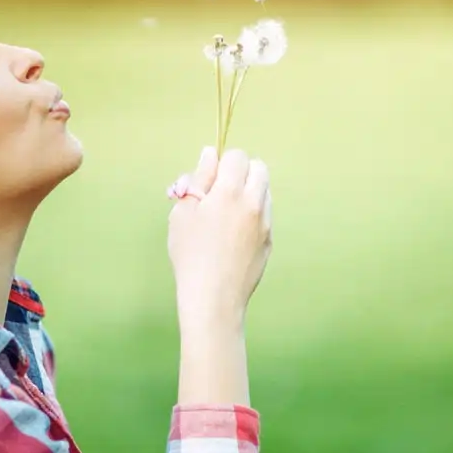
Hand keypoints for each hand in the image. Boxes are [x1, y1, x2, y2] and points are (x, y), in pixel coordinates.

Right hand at [168, 147, 272, 331]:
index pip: (237, 156)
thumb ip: (197, 179)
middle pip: (259, 168)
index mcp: (230, 192)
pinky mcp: (270, 241)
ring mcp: (266, 222)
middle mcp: (254, 202)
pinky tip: (233, 235)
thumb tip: (209, 154)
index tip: (209, 179)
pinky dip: (253, 214)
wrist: (214, 298)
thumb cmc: (190, 255)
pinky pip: (265, 215)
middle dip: (241, 172)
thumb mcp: (183, 213)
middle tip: (219, 191)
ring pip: (265, 191)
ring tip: (226, 214)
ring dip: (249, 192)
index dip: (222, 162)